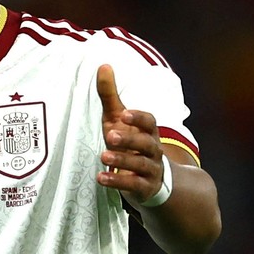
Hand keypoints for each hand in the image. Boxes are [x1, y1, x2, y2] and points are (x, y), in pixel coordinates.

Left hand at [95, 64, 164, 204]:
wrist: (152, 180)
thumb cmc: (129, 142)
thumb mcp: (117, 119)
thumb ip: (110, 95)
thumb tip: (103, 65)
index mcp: (148, 131)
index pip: (150, 122)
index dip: (139, 118)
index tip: (125, 113)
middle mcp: (153, 150)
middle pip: (146, 144)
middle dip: (130, 139)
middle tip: (110, 135)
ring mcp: (151, 170)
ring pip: (141, 166)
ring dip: (123, 160)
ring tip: (104, 156)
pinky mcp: (144, 188)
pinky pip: (133, 185)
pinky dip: (118, 181)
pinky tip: (101, 177)